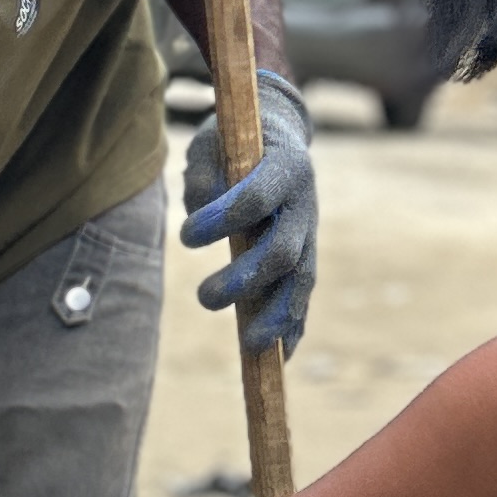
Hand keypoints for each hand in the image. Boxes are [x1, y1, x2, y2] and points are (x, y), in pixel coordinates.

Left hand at [181, 70, 318, 358]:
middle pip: (283, 252)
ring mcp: (309, 233)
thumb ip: (202, 176)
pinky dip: (294, 327)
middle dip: (245, 280)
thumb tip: (199, 212)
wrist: (279, 137)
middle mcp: (305, 204)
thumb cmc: (234, 142)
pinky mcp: (306, 256)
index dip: (222, 220)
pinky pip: (303, 297)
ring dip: (276, 317)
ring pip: (300, 282)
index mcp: (286, 166)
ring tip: (249, 347)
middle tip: (204, 297)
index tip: (186, 237)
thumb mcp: (211, 143)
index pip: (257, 199)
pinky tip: (280, 358)